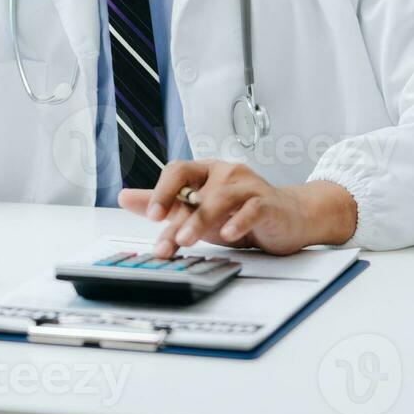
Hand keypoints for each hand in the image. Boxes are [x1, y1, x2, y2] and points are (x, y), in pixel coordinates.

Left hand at [118, 160, 356, 256]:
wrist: (288, 216)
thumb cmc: (239, 212)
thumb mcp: (197, 208)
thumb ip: (165, 204)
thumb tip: (125, 197)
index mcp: (206, 171)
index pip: (178, 170)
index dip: (162, 190)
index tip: (151, 216)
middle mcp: (226, 173)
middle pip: (197, 190)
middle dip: (178, 219)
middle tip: (166, 243)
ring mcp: (248, 186)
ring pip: (221, 198)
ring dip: (201, 219)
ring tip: (187, 239)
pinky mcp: (268, 203)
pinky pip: (252, 208)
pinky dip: (238, 221)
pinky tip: (228, 234)